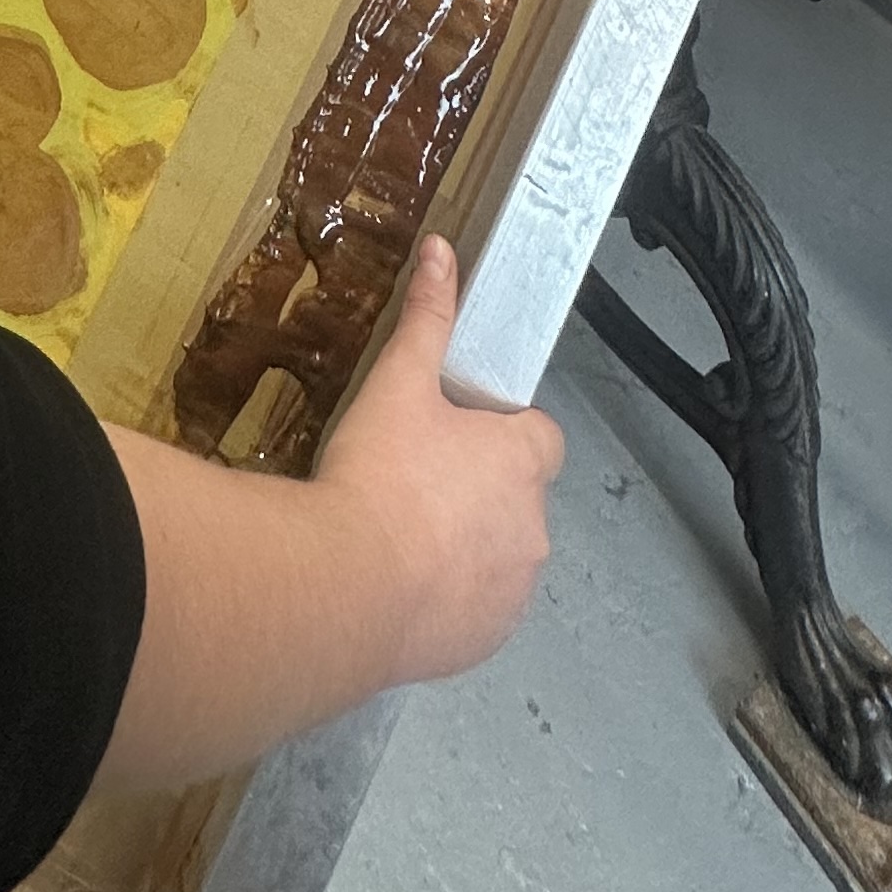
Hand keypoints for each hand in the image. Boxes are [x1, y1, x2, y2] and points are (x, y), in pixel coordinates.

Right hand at [313, 232, 561, 685]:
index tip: (458, 433)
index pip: (542, 436)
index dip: (503, 431)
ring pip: (500, 556)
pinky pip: (476, 610)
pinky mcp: (484, 639)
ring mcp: (513, 590)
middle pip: (519, 497)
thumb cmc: (379, 476)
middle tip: (414, 481)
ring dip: (466, 546)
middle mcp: (534, 528)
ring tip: (398, 534)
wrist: (348, 584)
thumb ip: (427, 316)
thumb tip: (443, 251)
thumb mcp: (398, 382)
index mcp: (523, 461)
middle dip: (479, 490)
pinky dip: (449, 599)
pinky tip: (398, 584)